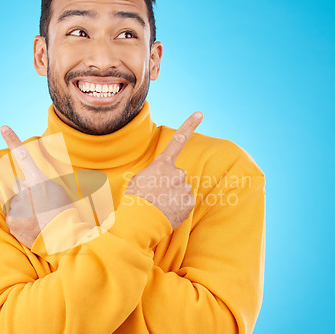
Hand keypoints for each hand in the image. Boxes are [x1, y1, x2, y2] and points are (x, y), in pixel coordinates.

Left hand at [1, 126, 72, 247]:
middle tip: (41, 206)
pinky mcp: (11, 219)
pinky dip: (20, 222)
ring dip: (24, 209)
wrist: (63, 237)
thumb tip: (20, 182)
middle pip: (19, 185)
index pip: (23, 157)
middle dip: (26, 193)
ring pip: (16, 202)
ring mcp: (17, 204)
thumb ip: (39, 184)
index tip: (3, 127)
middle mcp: (26, 189)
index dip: (13, 140)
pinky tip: (31, 227)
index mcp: (39, 180)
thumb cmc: (64, 214)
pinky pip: (12, 217)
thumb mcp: (58, 192)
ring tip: (39, 219)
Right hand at [124, 112, 202, 230]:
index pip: (178, 141)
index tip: (200, 114)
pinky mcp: (189, 202)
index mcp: (162, 164)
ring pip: (182, 190)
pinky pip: (186, 203)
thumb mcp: (138, 180)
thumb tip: (160, 182)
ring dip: (174, 197)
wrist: (140, 220)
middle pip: (178, 176)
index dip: (189, 126)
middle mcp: (176, 172)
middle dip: (171, 185)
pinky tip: (168, 212)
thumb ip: (153, 175)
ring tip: (160, 205)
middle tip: (157, 196)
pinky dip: (179, 208)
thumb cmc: (134, 200)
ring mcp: (184, 187)